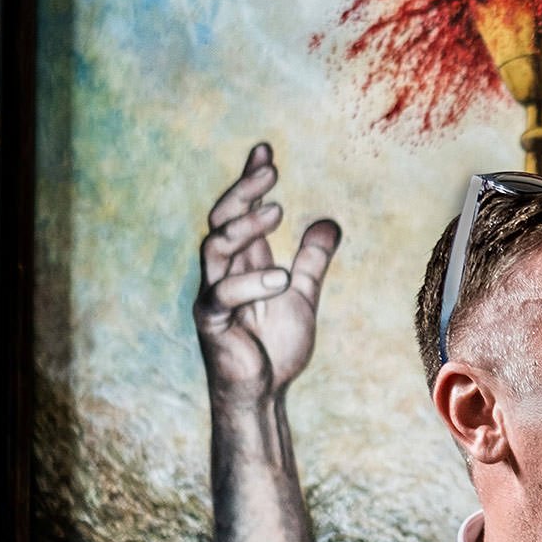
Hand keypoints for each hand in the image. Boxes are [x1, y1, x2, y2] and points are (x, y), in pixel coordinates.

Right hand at [193, 143, 340, 406]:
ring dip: (244, 225)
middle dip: (242, 191)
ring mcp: (214, 295)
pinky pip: (222, 295)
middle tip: (269, 169)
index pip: (240, 211)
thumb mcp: (302, 295)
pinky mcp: (212, 322)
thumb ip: (312, 261)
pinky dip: (249, 283)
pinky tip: (279, 277)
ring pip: (215, 247)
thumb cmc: (274, 345)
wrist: (263, 392)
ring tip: (276, 210)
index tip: (265, 150)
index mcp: (242, 261)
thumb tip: (329, 222)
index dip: (249, 181)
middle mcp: (223, 272)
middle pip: (221, 219)